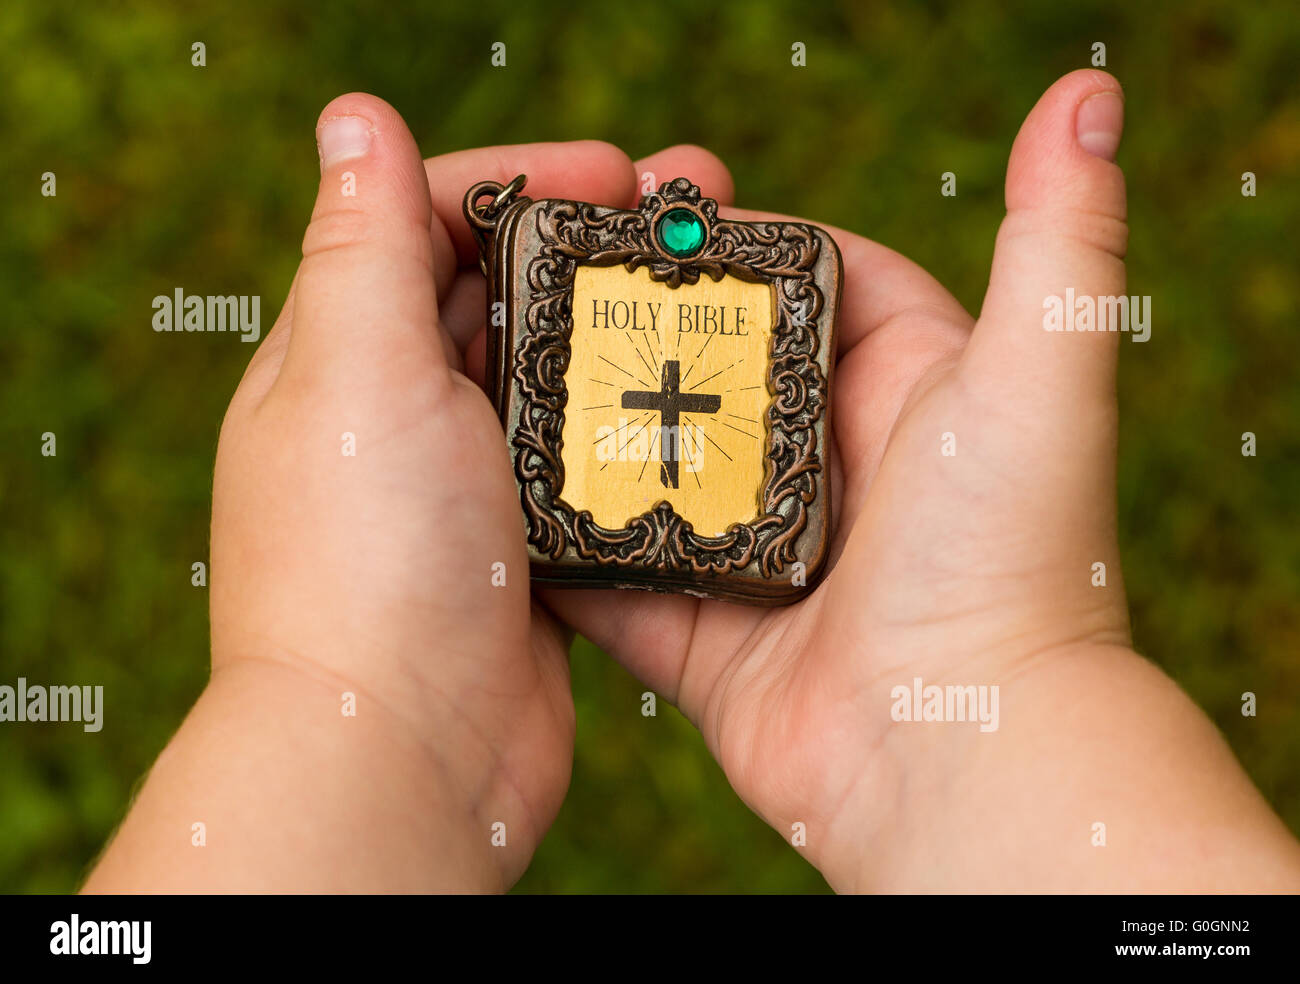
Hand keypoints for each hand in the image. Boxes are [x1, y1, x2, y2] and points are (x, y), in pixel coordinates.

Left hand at [85, 94, 728, 891]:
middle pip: (500, 288)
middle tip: (691, 220)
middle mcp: (396, 412)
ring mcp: (462, 482)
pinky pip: (581, 455)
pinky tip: (684, 403)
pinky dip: (626, 420)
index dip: (521, 177)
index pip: (423, 219)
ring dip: (617, 329)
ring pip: (549, 372)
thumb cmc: (367, 563)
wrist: (407, 754)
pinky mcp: (522, 545)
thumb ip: (363, 242)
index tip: (617, 174)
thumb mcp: (359, 374)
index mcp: (341, 355)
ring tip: (705, 302)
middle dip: (588, 242)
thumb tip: (351, 115)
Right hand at [542, 70, 1299, 890]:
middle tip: (547, 283)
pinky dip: (564, 548)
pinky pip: (615, 578)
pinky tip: (495, 498)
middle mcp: (829, 470)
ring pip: (652, 470)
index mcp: (904, 393)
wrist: (961, 758)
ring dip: (587, 433)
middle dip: (637, 329)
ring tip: (500, 372)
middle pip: (712, 372)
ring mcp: (760, 552)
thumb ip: (1057, 237)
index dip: (737, 242)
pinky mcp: (705, 633)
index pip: (808, 283)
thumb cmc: (1006, 561)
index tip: (652, 208)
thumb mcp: (1035, 373)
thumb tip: (1086, 95)